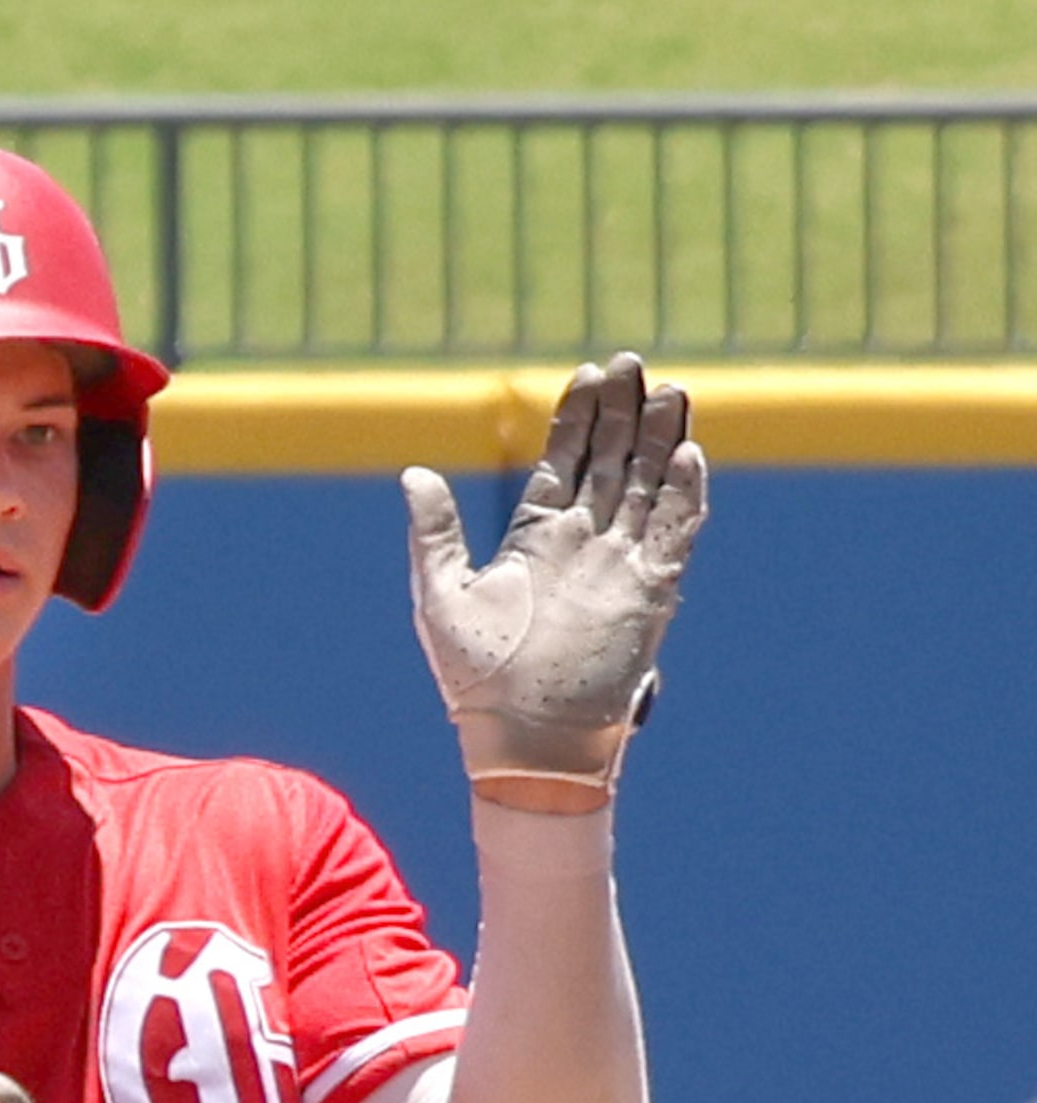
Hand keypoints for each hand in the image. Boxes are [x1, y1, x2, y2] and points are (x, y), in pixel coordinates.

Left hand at [402, 351, 707, 810]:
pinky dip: (686, 495)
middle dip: (624, 412)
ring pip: (649, 487)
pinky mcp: (650, 595)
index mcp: (533, 538)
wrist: (522, 740)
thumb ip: (434, 533)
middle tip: (634, 362)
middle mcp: (581, 544)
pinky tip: (690, 453)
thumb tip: (413, 473)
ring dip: (661, 440)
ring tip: (673, 389)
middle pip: (612, 462)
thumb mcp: (441, 596)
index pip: (563, 461)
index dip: (578, 418)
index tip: (588, 373)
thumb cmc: (475, 680)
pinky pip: (675, 535)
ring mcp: (618, 565)